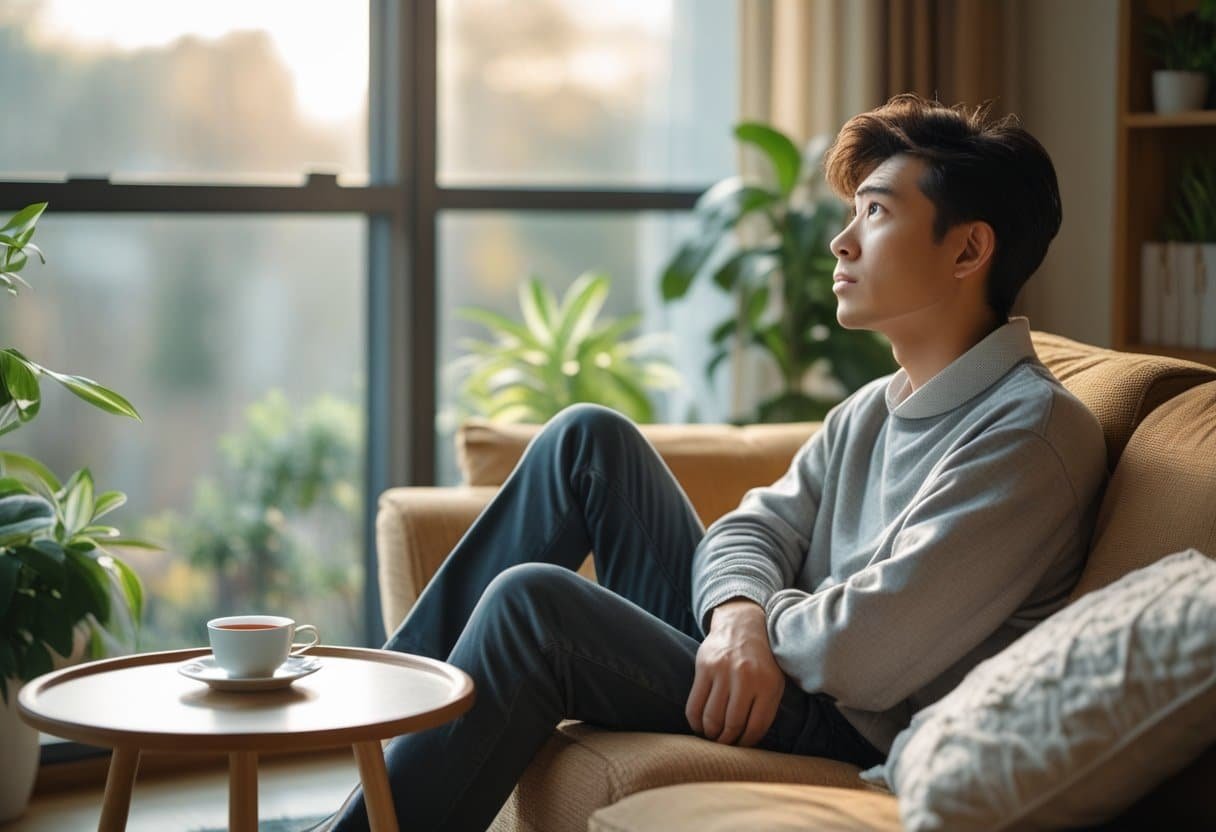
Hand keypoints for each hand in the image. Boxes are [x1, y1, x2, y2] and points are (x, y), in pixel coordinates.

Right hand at [685, 598, 785, 746]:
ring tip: (712, 735)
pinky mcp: (704, 667)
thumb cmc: (761, 661)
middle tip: (724, 744)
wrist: (742, 625)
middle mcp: (746, 677)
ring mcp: (723, 671)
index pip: (757, 727)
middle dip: (727, 742)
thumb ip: (766, 709)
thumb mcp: (774, 681)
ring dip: (710, 734)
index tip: (741, 747)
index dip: (747, 743)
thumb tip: (749, 741)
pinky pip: (694, 705)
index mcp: (768, 684)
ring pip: (712, 717)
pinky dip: (695, 722)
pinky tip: (699, 725)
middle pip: (733, 724)